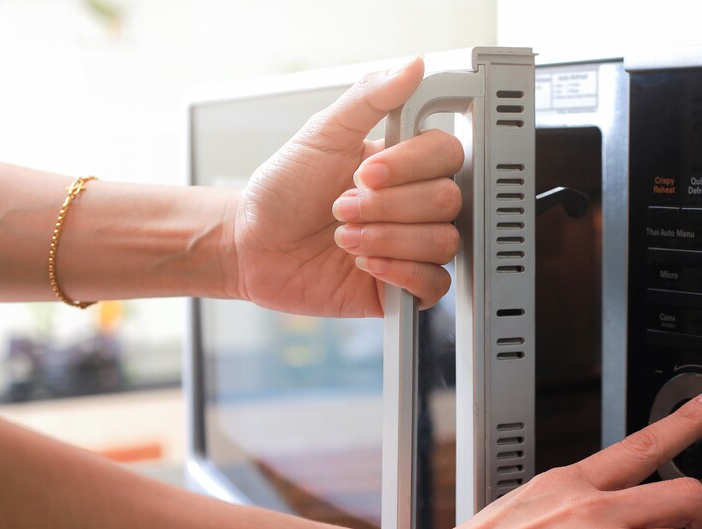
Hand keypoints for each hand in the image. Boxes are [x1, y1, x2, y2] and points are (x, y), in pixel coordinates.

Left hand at [228, 58, 463, 316]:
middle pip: (447, 201)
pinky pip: (434, 285)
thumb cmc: (283, 191)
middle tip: (342, 207)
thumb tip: (412, 67)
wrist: (253, 246)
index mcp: (405, 165)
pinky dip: (400, 273)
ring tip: (346, 239)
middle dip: (388, 207)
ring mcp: (412, 246)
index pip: (447, 156)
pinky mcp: (403, 289)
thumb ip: (369, 99)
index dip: (410, 166)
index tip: (365, 172)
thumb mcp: (322, 134)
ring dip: (387, 240)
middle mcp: (414, 205)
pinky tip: (366, 265)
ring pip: (442, 244)